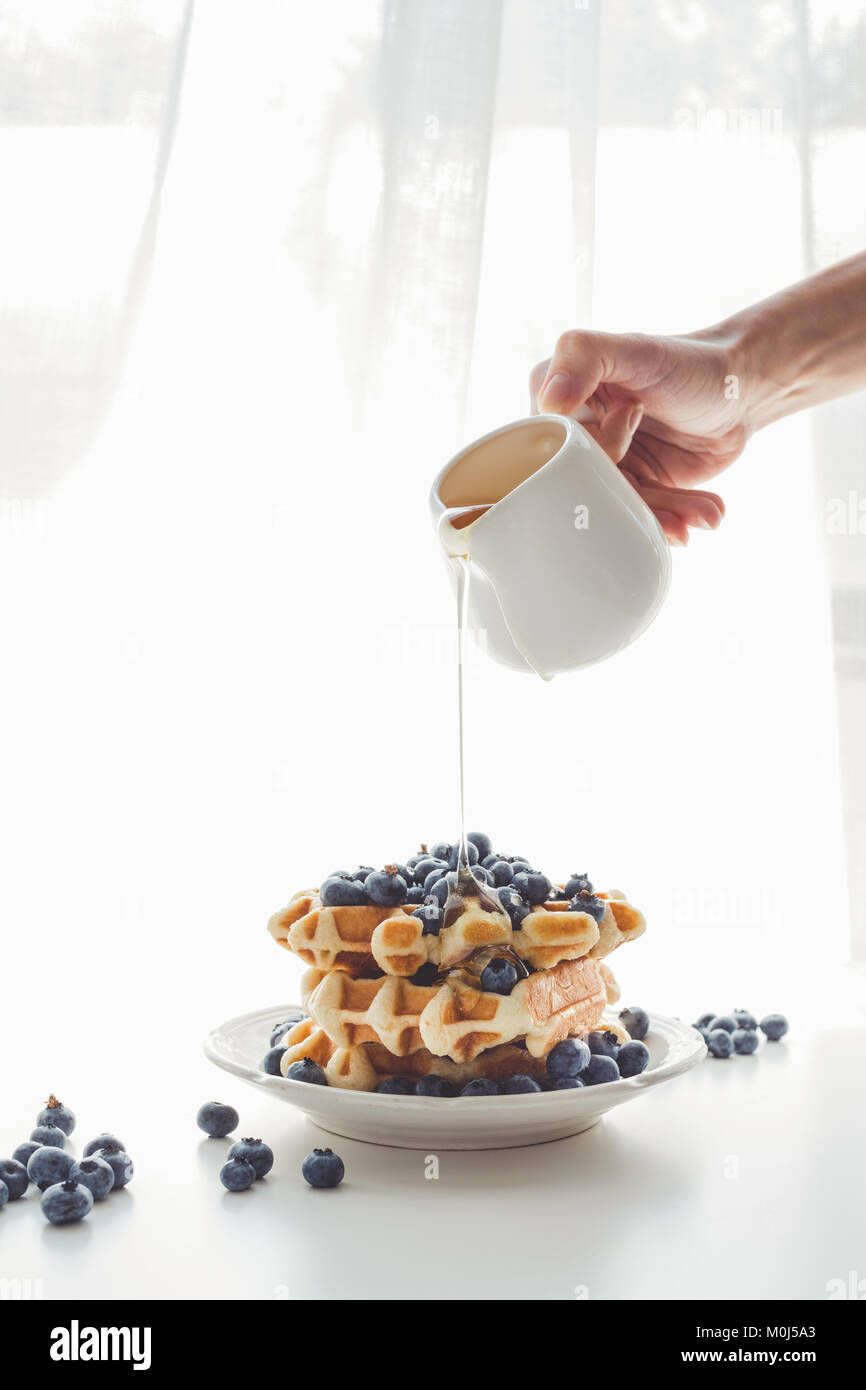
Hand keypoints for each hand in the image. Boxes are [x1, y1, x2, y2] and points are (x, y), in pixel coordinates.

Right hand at [530, 329, 743, 543]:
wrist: (741, 390)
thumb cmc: (689, 360)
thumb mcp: (635, 349)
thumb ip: (583, 357)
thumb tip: (548, 401)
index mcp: (561, 401)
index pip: (550, 447)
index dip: (584, 456)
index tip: (628, 436)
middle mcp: (579, 436)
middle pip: (585, 486)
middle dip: (622, 502)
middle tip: (660, 507)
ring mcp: (609, 466)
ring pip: (617, 507)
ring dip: (659, 518)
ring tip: (693, 519)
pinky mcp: (637, 488)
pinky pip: (644, 515)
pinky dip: (674, 521)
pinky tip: (703, 517)